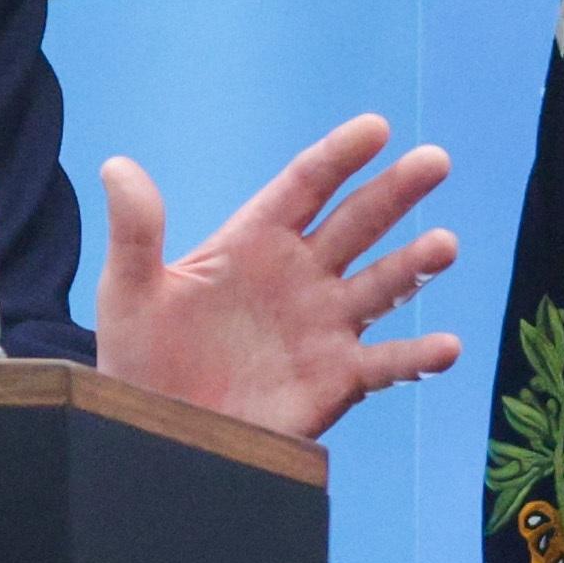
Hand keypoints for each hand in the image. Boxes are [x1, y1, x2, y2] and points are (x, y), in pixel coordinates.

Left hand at [95, 116, 463, 444]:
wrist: (157, 434)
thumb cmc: (140, 357)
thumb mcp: (130, 292)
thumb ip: (136, 231)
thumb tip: (117, 167)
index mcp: (256, 241)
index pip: (307, 185)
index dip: (341, 156)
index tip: (376, 128)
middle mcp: (301, 276)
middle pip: (359, 223)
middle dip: (397, 192)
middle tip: (435, 161)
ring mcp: (325, 326)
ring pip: (383, 286)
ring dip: (415, 266)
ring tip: (443, 246)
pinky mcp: (338, 379)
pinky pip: (387, 363)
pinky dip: (418, 358)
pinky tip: (445, 347)